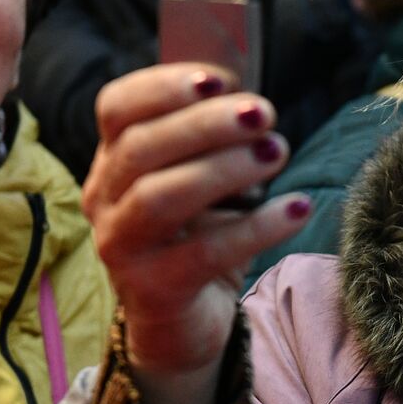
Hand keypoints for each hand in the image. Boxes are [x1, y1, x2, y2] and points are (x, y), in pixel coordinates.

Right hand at [82, 64, 310, 403]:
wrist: (182, 324)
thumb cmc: (197, 236)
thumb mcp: (200, 181)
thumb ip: (214, 142)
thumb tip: (254, 100)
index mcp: (113, 161)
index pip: (117, 108)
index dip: (165, 86)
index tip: (221, 79)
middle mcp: (105, 200)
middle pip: (140, 148)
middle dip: (205, 124)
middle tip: (263, 113)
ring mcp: (122, 248)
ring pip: (161, 198)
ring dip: (224, 169)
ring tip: (276, 152)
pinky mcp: (155, 290)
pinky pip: (205, 253)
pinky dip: (256, 227)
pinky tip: (297, 208)